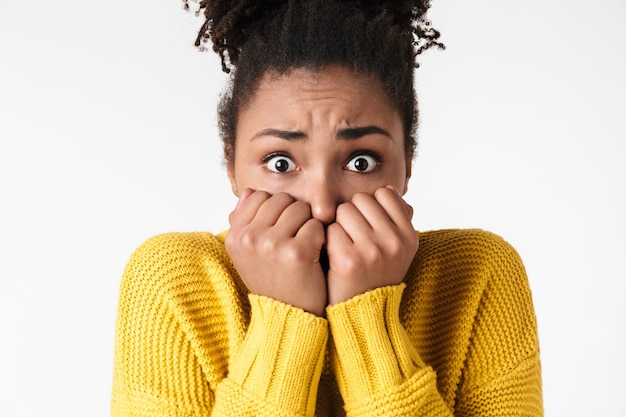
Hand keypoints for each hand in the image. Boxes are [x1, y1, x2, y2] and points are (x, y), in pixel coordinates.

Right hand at [225, 189, 327, 315]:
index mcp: (235, 236)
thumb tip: (251, 191)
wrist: (289, 316)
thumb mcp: (249, 253)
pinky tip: (314, 254)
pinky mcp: (296, 252)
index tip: (280, 230)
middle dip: (294, 214)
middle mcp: (249, 238)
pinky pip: (315, 224)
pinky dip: (320, 237)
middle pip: (281, 199)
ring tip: (304, 246)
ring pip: (300, 208)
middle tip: (296, 238)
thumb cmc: (272, 280)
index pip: (259, 196)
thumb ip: (245, 221)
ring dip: (308, 224)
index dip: (276, 209)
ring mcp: (271, 244)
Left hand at [325, 186, 417, 304]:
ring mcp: (373, 251)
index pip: (385, 193)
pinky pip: (331, 229)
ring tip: (344, 246)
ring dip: (339, 225)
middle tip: (353, 238)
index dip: (370, 206)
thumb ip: (397, 218)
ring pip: (344, 210)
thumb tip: (388, 189)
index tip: (368, 225)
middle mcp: (395, 242)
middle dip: (352, 214)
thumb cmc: (375, 274)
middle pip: (362, 199)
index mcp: (409, 237)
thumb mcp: (397, 250)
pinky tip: (334, 256)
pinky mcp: (349, 260)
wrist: (361, 313)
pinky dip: (328, 240)